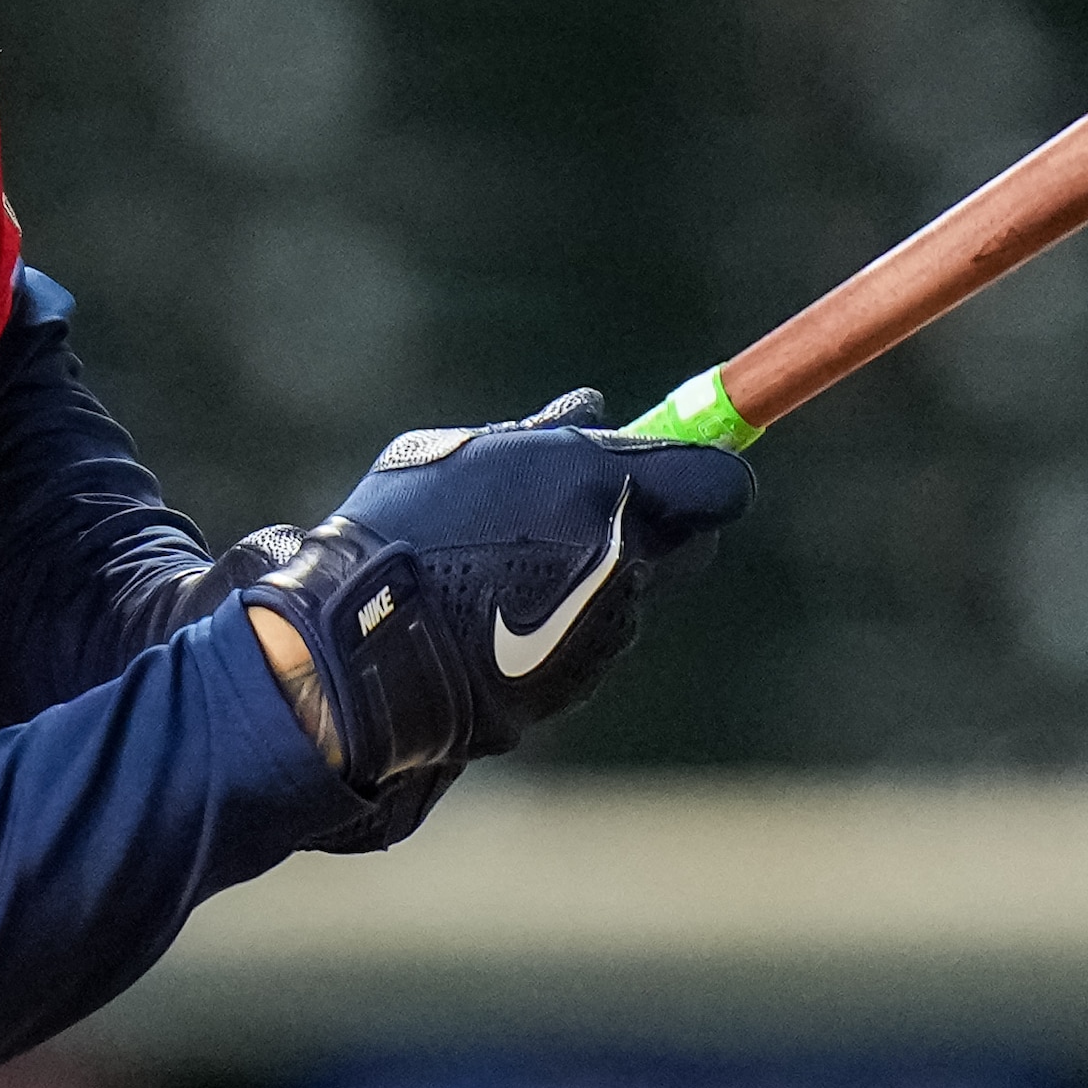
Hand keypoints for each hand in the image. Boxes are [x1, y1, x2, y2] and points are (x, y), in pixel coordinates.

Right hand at [222, 390, 755, 792]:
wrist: (370, 644)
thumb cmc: (407, 529)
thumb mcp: (467, 455)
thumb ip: (545, 435)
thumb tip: (595, 409)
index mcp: (602, 486)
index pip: (718, 483)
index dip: (703, 475)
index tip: (677, 470)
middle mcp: (624, 559)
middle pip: (692, 543)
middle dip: (658, 525)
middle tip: (595, 514)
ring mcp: (608, 628)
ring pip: (638, 591)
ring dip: (604, 575)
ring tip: (517, 570)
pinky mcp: (583, 679)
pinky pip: (597, 637)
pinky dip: (570, 622)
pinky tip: (505, 617)